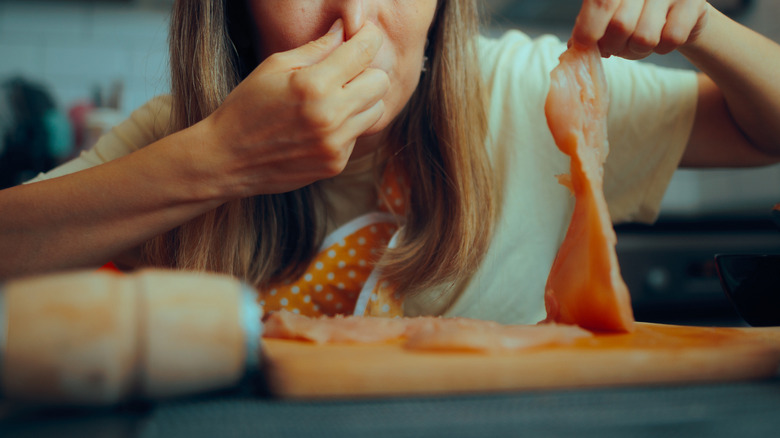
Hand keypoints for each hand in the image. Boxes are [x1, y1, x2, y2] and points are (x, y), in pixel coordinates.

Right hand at [197, 19, 388, 197]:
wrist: (227, 159)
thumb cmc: (246, 106)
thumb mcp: (275, 66)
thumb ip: (317, 48)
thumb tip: (346, 28)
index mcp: (314, 85)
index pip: (364, 52)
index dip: (369, 37)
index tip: (365, 35)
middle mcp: (331, 116)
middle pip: (381, 82)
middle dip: (367, 71)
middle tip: (347, 71)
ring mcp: (335, 144)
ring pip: (376, 110)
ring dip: (361, 100)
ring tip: (333, 99)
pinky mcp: (336, 164)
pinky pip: (358, 135)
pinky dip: (346, 126)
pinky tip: (319, 126)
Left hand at [571, 0, 709, 58]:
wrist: (678, 10)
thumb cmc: (634, 14)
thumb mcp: (606, 16)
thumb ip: (588, 26)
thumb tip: (573, 48)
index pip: (600, 3)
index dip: (589, 30)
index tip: (584, 44)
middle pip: (620, 26)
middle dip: (613, 46)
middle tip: (615, 47)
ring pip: (645, 38)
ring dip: (638, 50)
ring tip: (639, 41)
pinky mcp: (694, 2)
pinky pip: (671, 40)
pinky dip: (662, 49)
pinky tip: (662, 37)